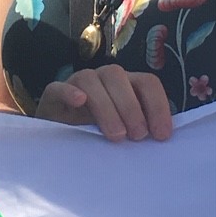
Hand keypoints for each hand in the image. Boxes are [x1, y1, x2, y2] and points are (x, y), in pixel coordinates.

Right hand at [35, 65, 173, 141]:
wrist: (57, 138)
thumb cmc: (98, 135)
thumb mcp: (124, 132)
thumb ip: (140, 129)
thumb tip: (162, 139)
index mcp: (126, 85)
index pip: (147, 83)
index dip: (158, 106)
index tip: (162, 135)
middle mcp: (103, 79)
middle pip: (119, 77)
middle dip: (131, 107)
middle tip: (137, 136)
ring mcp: (76, 83)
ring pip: (91, 80)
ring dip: (107, 106)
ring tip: (116, 135)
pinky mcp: (53, 94)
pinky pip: (58, 87)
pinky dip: (70, 92)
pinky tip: (79, 102)